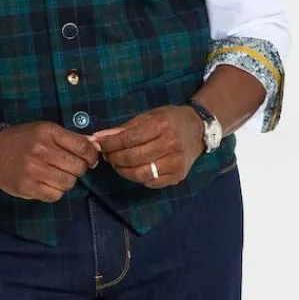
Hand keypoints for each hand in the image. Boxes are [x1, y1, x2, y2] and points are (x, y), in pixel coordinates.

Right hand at [0, 121, 101, 200]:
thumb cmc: (24, 139)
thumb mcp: (45, 130)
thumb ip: (70, 139)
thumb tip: (95, 147)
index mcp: (48, 132)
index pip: (83, 147)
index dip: (91, 155)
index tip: (89, 159)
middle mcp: (41, 150)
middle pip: (78, 167)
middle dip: (79, 168)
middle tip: (70, 167)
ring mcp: (33, 170)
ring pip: (68, 183)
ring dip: (67, 181)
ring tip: (58, 175)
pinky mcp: (27, 187)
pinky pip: (55, 195)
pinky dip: (56, 192)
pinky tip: (48, 184)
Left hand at [90, 106, 204, 187]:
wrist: (198, 129)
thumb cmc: (170, 120)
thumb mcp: (149, 116)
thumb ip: (125, 128)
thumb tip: (100, 137)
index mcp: (162, 125)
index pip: (129, 139)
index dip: (110, 144)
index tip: (100, 144)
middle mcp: (171, 145)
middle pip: (133, 158)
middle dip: (114, 158)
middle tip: (107, 155)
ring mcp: (175, 163)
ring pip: (140, 174)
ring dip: (123, 171)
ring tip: (117, 164)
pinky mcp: (178, 176)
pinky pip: (151, 183)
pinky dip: (138, 178)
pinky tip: (134, 169)